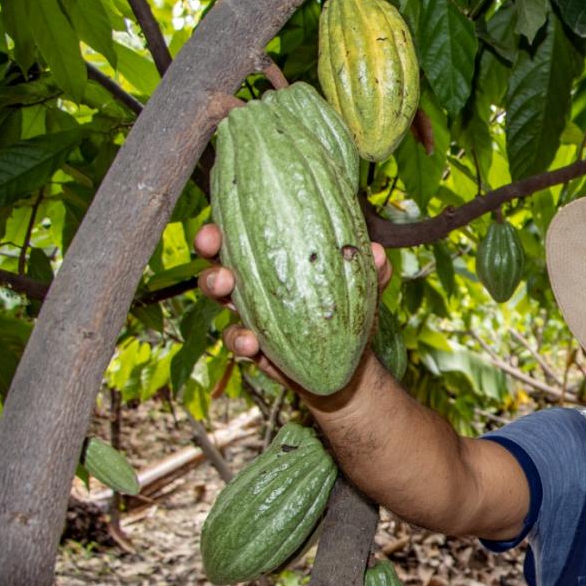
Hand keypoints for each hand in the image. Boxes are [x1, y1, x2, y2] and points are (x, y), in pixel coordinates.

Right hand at [194, 224, 392, 392]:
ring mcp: (251, 316)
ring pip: (220, 298)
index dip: (228, 222)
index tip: (221, 217)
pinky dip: (239, 340)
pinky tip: (251, 341)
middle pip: (220, 258)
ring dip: (216, 288)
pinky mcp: (254, 347)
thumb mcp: (366, 291)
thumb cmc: (353, 317)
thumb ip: (373, 271)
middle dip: (210, 249)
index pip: (246, 234)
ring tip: (227, 286)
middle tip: (213, 243)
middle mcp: (256, 284)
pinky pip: (237, 341)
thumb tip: (376, 252)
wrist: (351, 369)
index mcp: (276, 262)